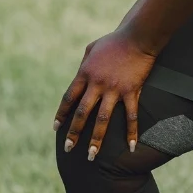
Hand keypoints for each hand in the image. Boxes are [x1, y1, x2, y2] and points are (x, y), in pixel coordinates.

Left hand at [54, 30, 156, 160]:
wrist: (136, 37)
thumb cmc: (114, 41)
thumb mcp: (91, 49)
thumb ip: (84, 65)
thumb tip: (81, 76)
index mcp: (84, 74)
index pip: (69, 98)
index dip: (61, 115)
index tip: (56, 128)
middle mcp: (97, 84)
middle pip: (82, 113)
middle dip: (74, 132)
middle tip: (69, 148)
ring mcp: (114, 89)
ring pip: (102, 119)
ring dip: (96, 138)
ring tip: (92, 155)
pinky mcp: (131, 91)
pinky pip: (131, 116)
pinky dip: (131, 132)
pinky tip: (131, 147)